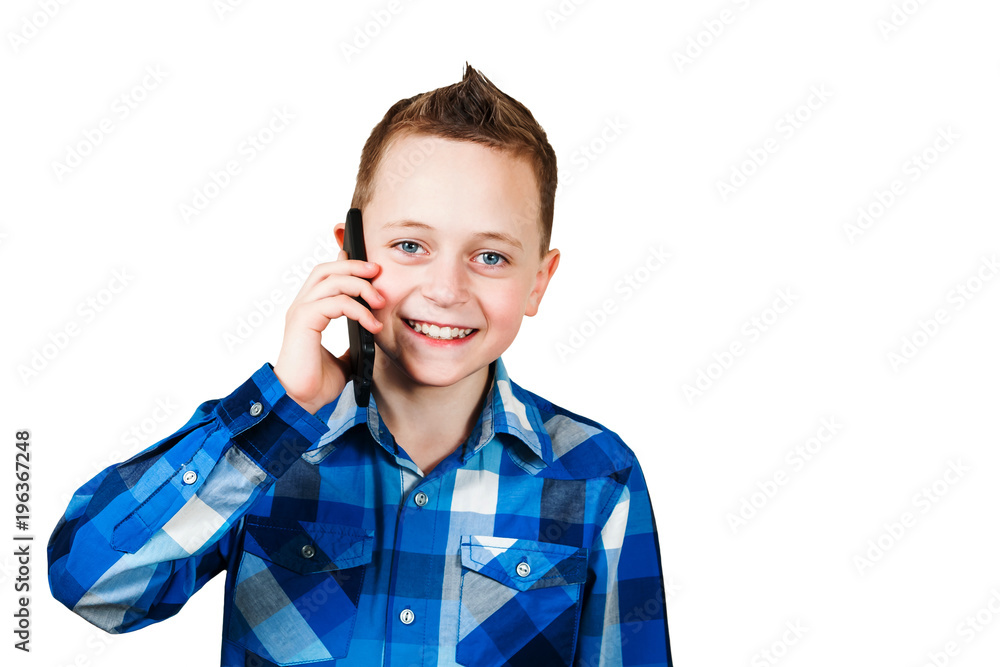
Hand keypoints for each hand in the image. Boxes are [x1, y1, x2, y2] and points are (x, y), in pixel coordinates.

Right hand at [273, 250, 383, 413]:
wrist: (300, 402)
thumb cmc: (316, 383)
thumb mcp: (343, 359)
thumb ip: (352, 344)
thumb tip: (368, 338)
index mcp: (309, 312)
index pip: (324, 276)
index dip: (345, 264)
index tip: (369, 266)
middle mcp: (302, 307)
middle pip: (327, 270)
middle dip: (354, 266)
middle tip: (377, 272)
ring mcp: (301, 312)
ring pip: (331, 280)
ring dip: (360, 286)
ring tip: (380, 301)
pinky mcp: (304, 321)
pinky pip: (335, 302)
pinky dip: (358, 309)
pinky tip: (372, 324)